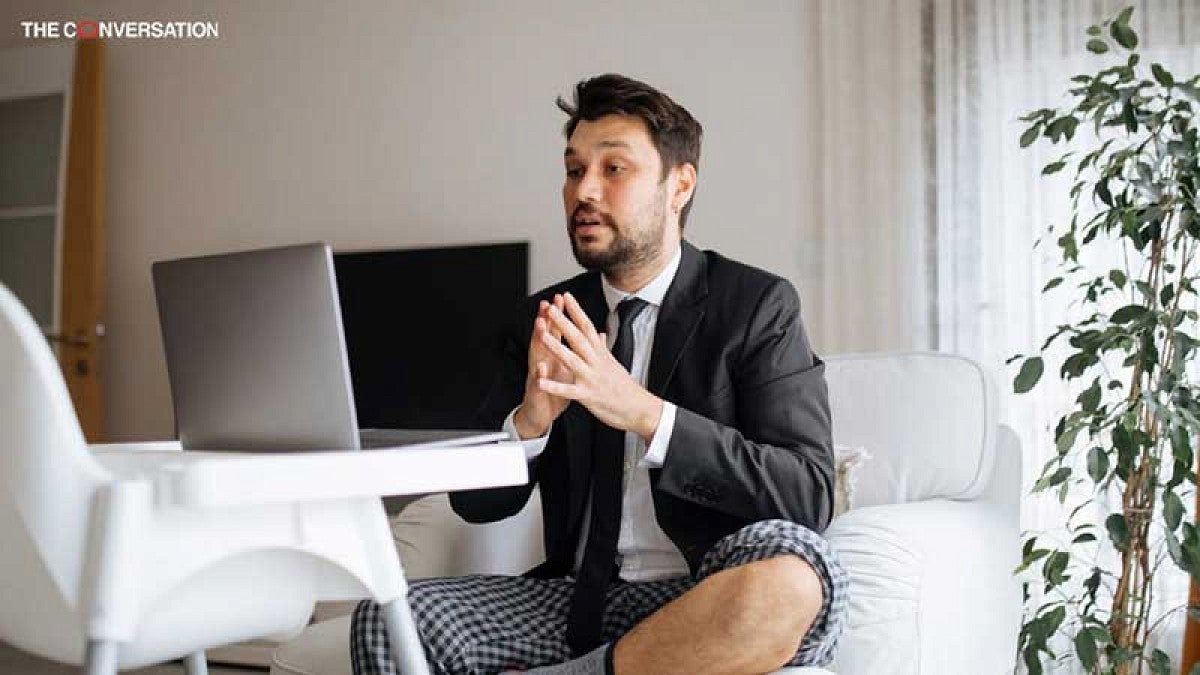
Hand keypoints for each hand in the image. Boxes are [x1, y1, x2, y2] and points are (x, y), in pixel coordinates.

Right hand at [514, 295, 572, 438]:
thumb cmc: (553, 392)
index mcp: (554, 357)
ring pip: (538, 357)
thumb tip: (585, 335)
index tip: (564, 298)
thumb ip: (573, 351)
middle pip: (545, 338)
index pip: (557, 332)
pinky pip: (538, 384)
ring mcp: (538, 377)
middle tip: (548, 305)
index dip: (561, 315)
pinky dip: (540, 377)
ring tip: (541, 329)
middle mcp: (544, 363)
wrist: (540, 415)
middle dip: (547, 322)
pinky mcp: (537, 393)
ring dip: (539, 343)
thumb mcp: (567, 369)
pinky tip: (541, 368)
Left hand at [536, 292, 663, 440]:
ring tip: (542, 336)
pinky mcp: (588, 396)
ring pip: (572, 360)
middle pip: (578, 338)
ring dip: (556, 347)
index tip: (566, 296)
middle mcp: (596, 362)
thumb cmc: (626, 387)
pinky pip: (568, 390)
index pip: (587, 326)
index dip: (576, 310)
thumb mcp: (614, 363)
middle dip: (564, 322)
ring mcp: (592, 378)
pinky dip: (555, 387)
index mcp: (601, 354)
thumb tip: (601, 333)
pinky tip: (541, 382)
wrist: (639, 408)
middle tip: (551, 308)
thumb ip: (604, 347)